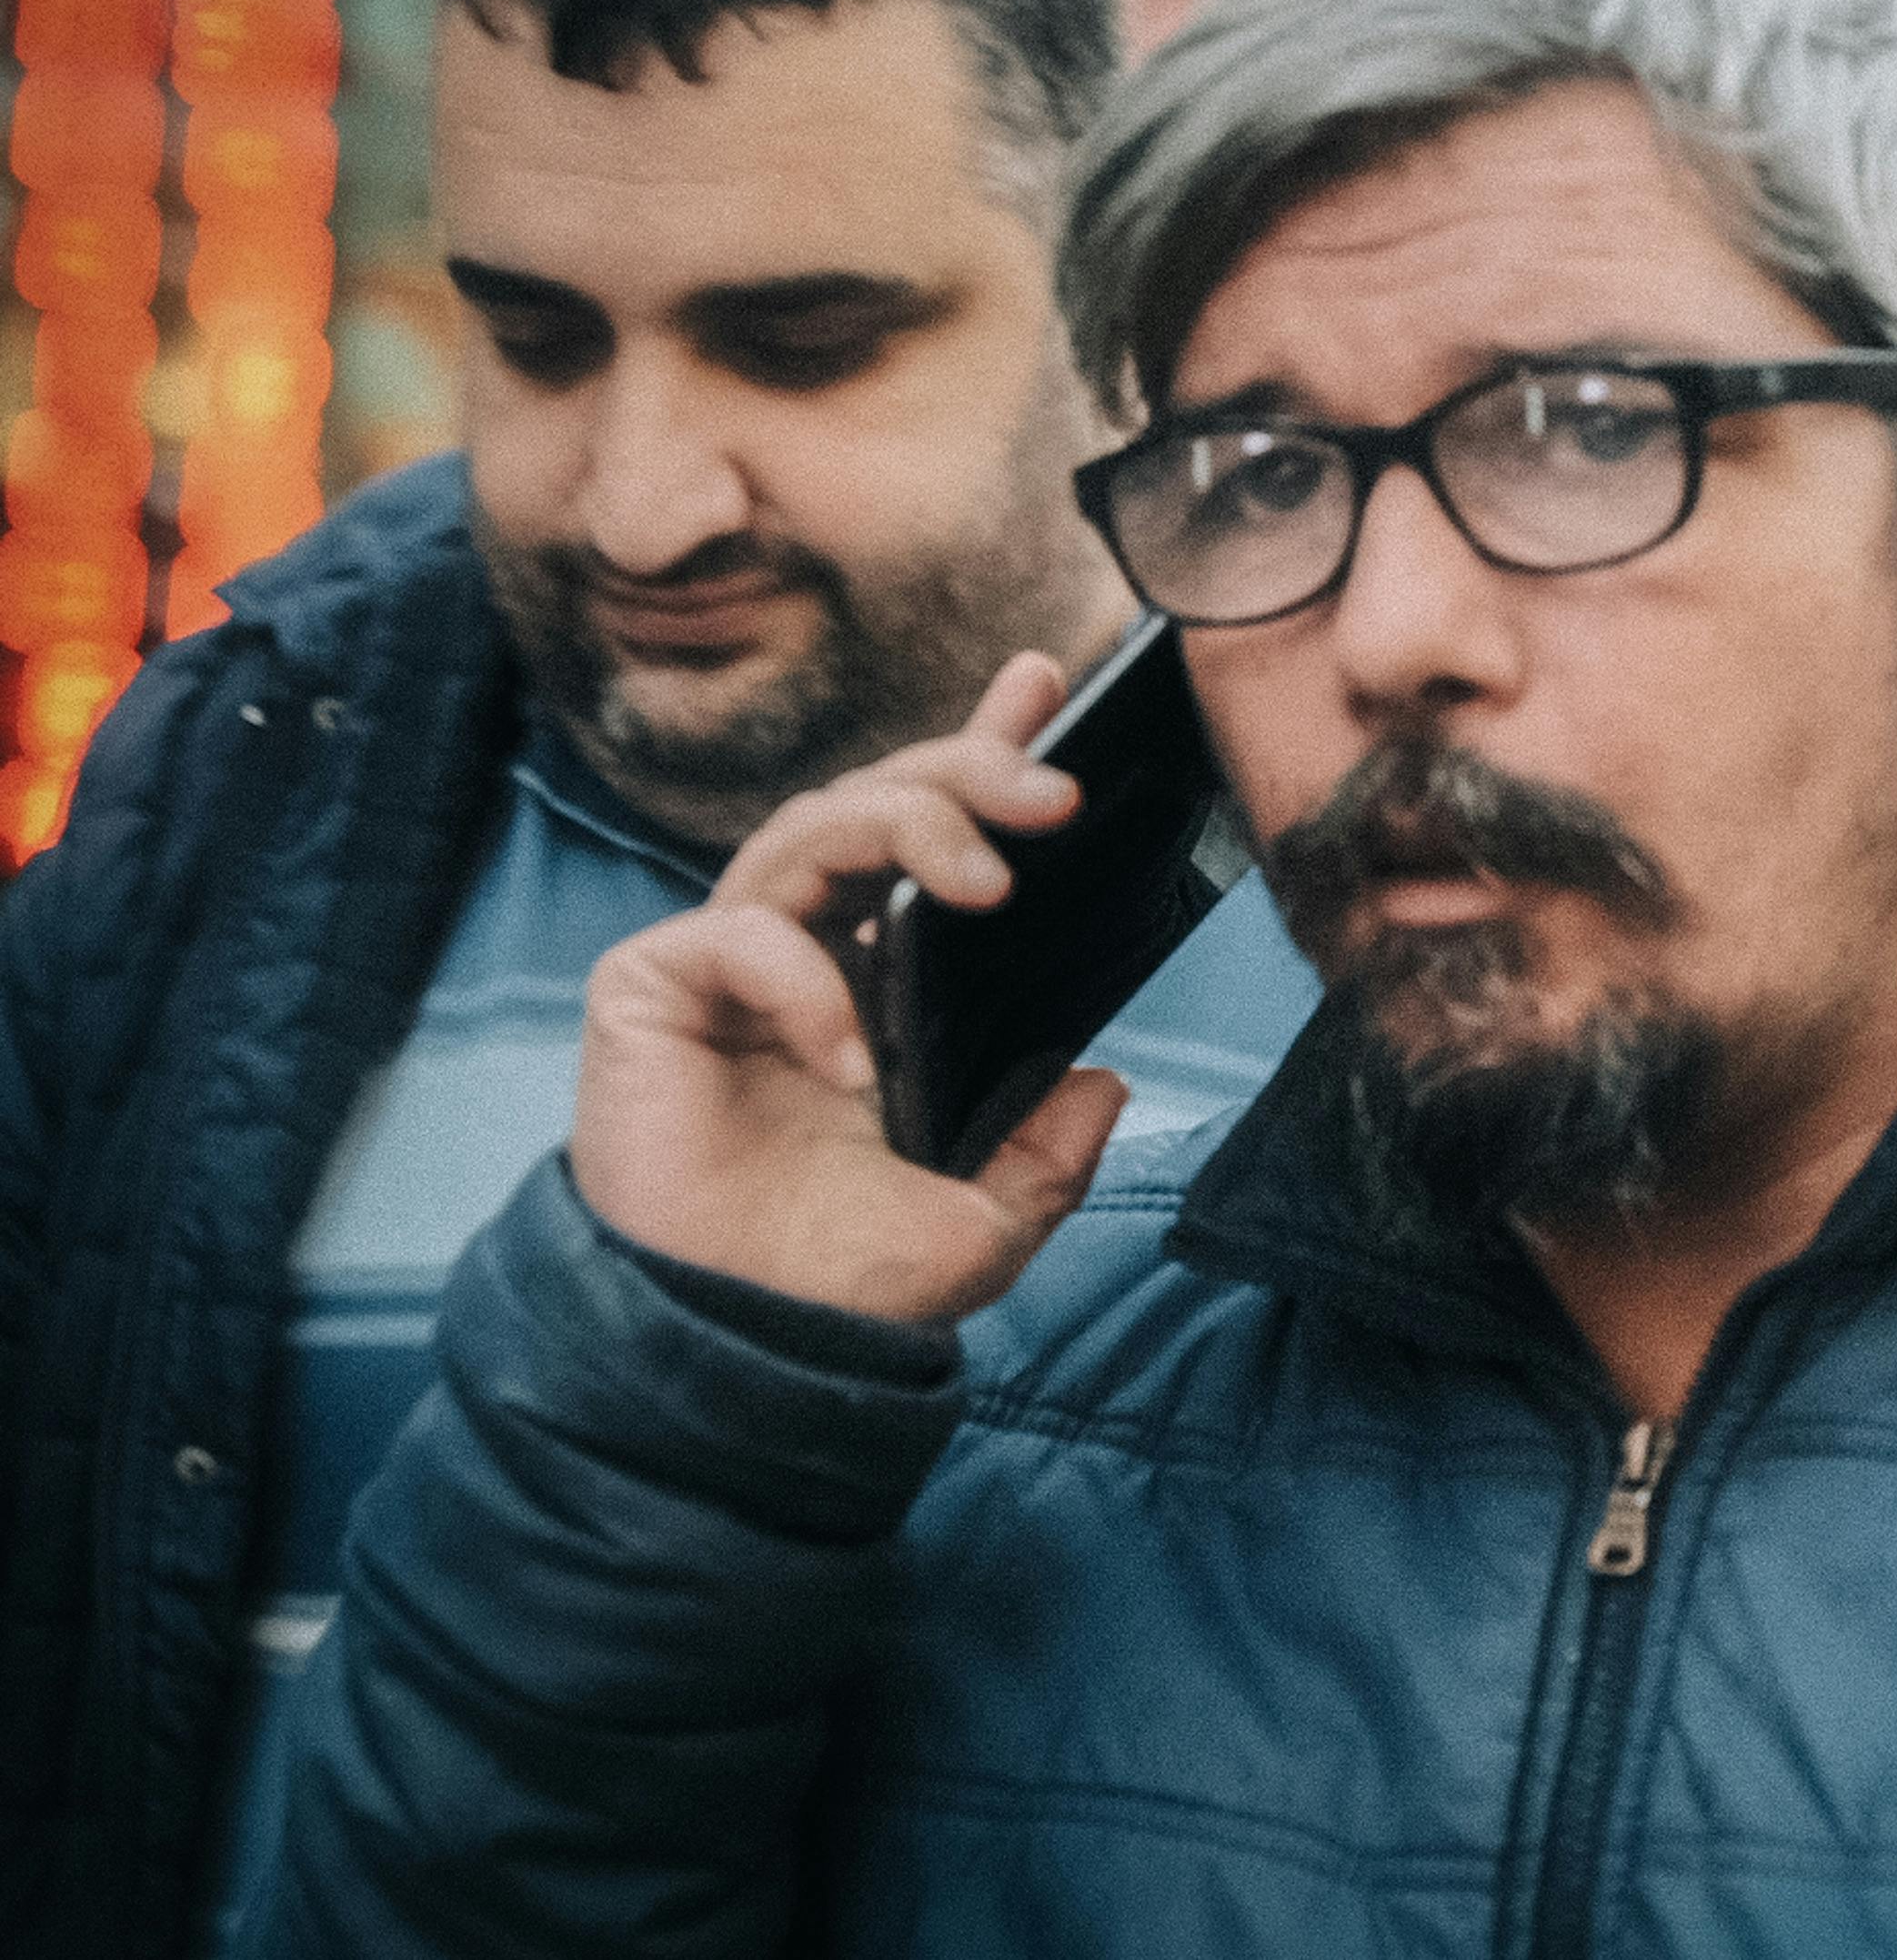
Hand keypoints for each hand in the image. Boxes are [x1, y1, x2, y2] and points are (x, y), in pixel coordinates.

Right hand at [570, 656, 1130, 1325]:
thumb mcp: (984, 1222)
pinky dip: (805, 980)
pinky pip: (735, 935)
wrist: (736, 1355)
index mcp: (883, 977)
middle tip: (1051, 797)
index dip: (979, 746)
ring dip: (907, 830)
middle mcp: (806, 951)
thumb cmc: (838, 1286)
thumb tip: (1107, 1080)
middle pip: (878, 802)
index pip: (933, 836)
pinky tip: (851, 1061)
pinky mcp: (650, 991)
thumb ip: (1049, 1153)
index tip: (1045, 680)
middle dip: (966, 770)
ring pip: (812, 829)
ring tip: (986, 886)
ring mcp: (725, 964)